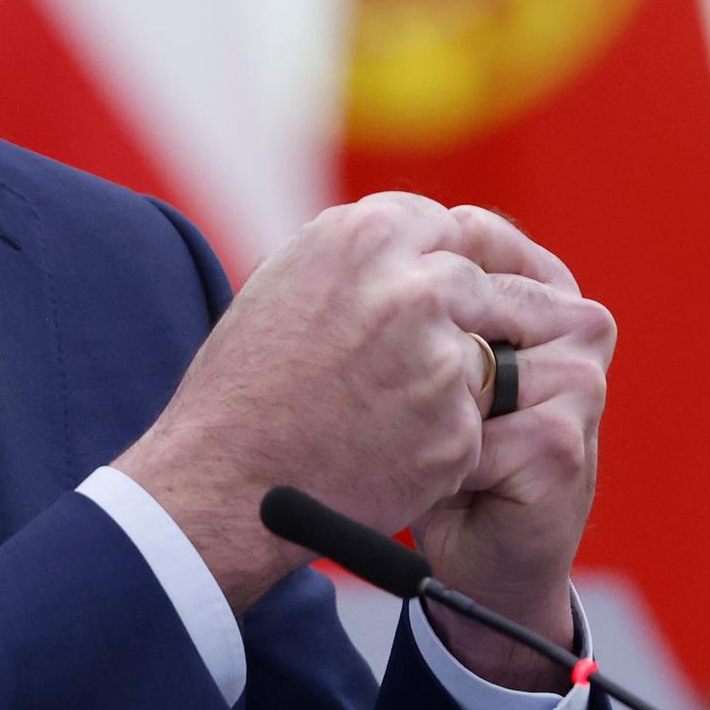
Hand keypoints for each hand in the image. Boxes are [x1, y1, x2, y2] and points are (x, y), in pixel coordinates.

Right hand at [115, 194, 609, 613]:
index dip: (452, 258)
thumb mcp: (286, 285)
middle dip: (482, 316)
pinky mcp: (455, 429)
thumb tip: (412, 241)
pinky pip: (473, 425)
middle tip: (472, 345)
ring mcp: (440, 363)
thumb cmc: (241, 386)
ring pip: (486, 358)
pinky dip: (444, 439)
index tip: (458, 284)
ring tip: (402, 411)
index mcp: (365, 239)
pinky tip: (394, 453)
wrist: (223, 482)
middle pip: (487, 287)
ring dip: (461, 381)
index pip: (450, 226)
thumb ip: (357, 258)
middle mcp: (412, 290)